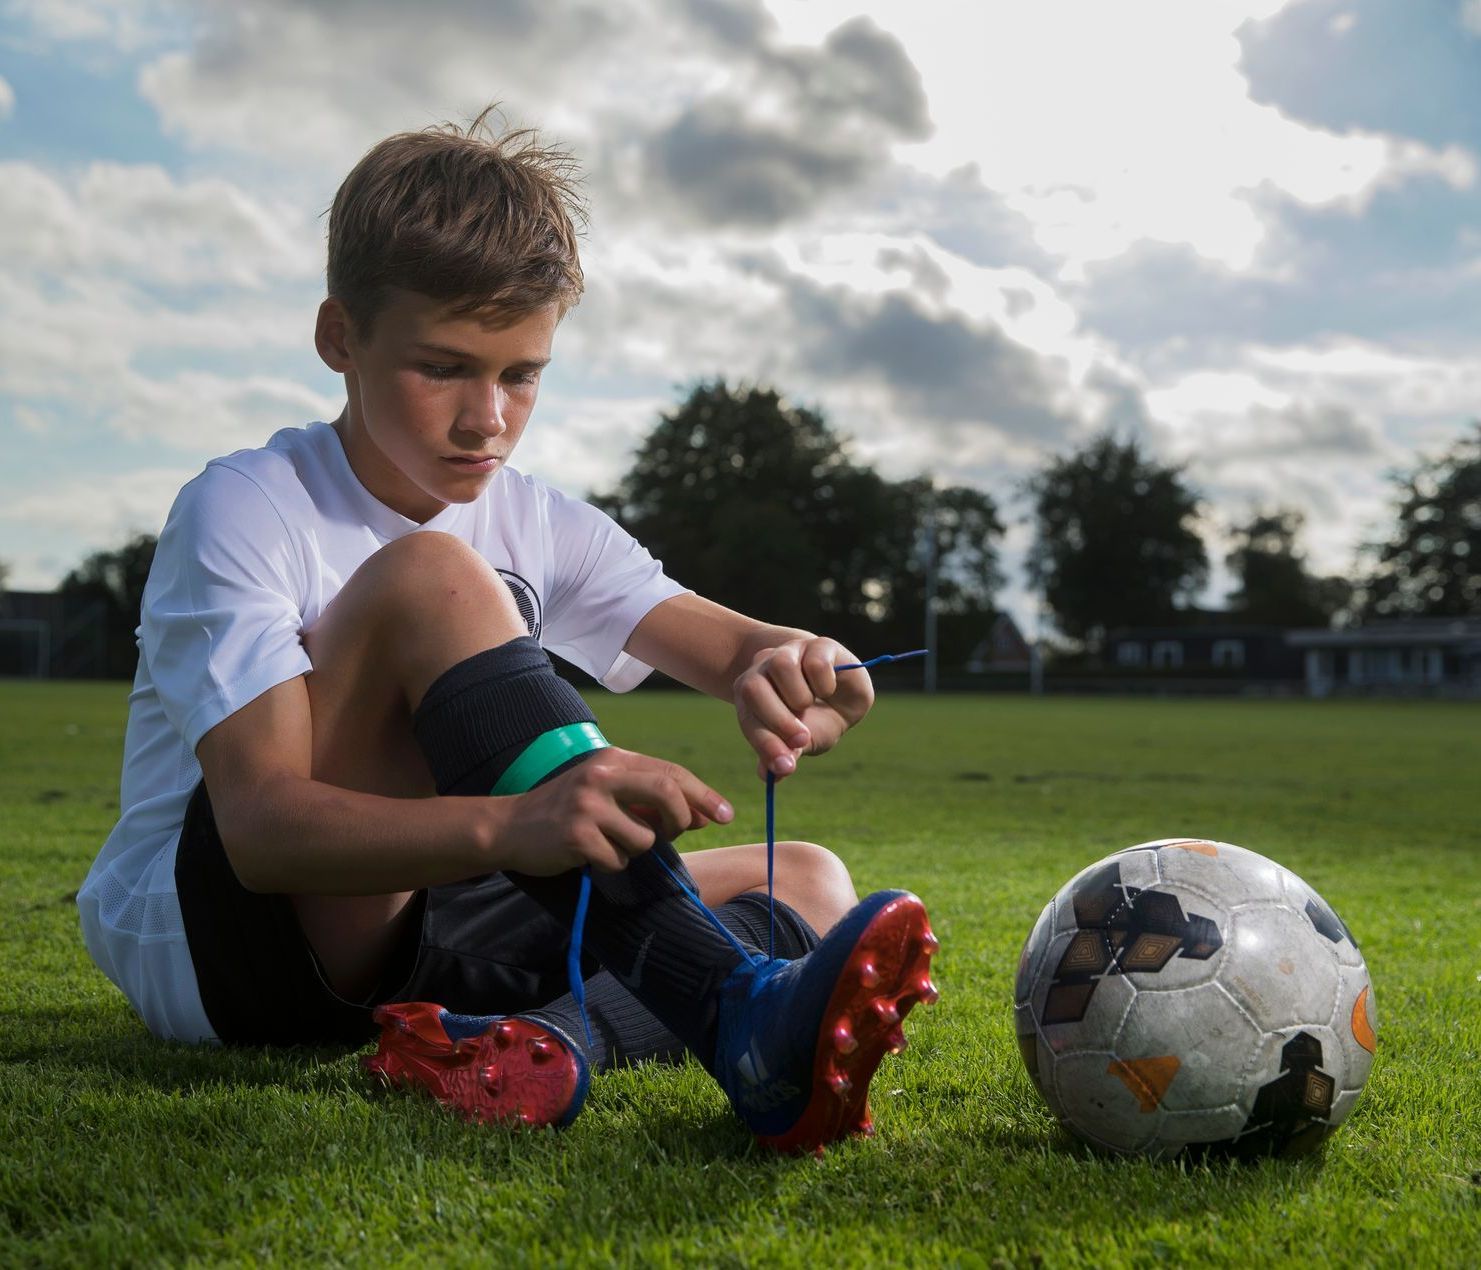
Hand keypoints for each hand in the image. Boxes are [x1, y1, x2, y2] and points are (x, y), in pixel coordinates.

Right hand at [486, 748, 733, 874]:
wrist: (511, 826)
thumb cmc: (568, 809)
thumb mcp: (609, 792)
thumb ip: (651, 800)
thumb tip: (703, 816)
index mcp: (613, 760)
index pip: (671, 772)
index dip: (703, 795)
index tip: (726, 814)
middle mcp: (602, 776)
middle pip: (667, 794)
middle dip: (681, 819)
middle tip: (677, 833)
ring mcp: (588, 805)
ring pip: (645, 837)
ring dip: (635, 849)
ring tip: (608, 842)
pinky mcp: (577, 836)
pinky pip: (618, 859)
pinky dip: (611, 863)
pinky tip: (589, 854)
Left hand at [733, 637, 874, 779]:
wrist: (846, 694)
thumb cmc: (818, 720)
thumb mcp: (804, 742)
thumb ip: (786, 754)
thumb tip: (770, 776)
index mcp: (752, 698)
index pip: (748, 719)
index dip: (765, 744)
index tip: (785, 767)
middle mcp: (764, 671)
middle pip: (752, 687)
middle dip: (777, 720)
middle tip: (802, 739)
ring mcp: (790, 652)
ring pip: (780, 666)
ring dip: (799, 696)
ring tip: (812, 706)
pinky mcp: (818, 644)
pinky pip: (814, 662)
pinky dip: (824, 683)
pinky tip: (828, 689)